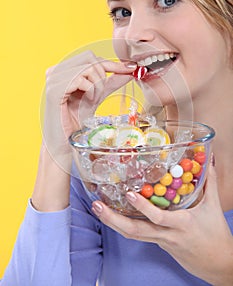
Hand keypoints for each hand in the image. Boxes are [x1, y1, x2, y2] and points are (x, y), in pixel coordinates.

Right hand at [43, 50, 135, 171]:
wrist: (64, 141)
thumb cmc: (77, 120)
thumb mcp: (97, 96)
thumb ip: (110, 82)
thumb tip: (129, 70)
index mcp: (63, 70)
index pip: (91, 57)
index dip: (111, 63)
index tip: (129, 68)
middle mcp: (55, 71)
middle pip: (90, 57)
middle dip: (103, 75)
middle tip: (101, 93)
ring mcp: (52, 79)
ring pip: (87, 67)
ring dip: (97, 85)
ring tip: (93, 99)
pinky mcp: (54, 90)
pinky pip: (80, 79)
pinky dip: (91, 90)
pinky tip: (89, 101)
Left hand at [92, 159, 232, 284]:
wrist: (217, 264)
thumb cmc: (216, 235)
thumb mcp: (213, 207)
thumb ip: (209, 182)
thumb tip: (210, 161)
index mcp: (181, 224)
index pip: (158, 218)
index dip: (143, 207)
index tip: (129, 194)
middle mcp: (167, 235)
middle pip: (135, 231)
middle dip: (113, 219)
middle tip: (96, 206)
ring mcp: (160, 241)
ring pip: (132, 234)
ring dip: (112, 222)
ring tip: (97, 208)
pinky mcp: (158, 243)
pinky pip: (138, 234)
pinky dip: (123, 225)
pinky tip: (113, 215)